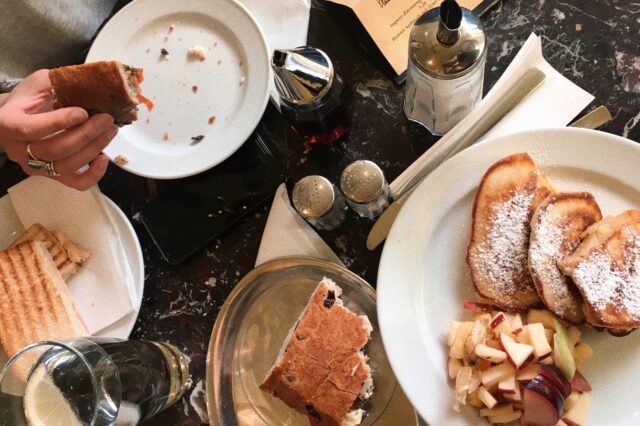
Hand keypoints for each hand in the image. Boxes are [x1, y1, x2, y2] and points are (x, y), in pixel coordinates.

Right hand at [0, 69, 117, 189]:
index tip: (83, 112)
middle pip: (53, 150)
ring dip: (94, 148)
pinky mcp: (53, 176)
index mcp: (7, 124)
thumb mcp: (39, 84)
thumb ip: (59, 84)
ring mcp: (35, 167)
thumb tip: (95, 82)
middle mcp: (18, 151)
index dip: (59, 122)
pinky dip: (94, 174)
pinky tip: (104, 158)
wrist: (18, 118)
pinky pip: (75, 183)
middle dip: (85, 135)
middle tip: (106, 119)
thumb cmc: (28, 99)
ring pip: (66, 166)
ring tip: (111, 130)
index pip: (30, 129)